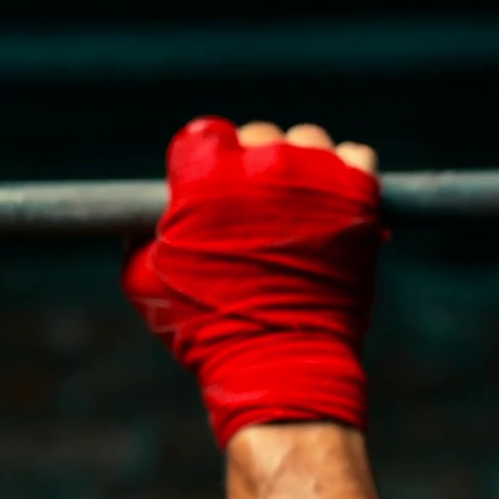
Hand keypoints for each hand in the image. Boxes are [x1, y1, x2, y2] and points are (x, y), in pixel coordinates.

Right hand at [122, 118, 386, 447]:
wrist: (278, 364)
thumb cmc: (204, 329)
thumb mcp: (142, 282)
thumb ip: (139, 238)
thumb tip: (144, 221)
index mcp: (203, 177)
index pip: (202, 134)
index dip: (201, 160)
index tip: (206, 186)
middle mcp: (261, 164)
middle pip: (255, 135)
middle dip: (248, 163)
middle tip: (249, 206)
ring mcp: (315, 176)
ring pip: (306, 140)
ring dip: (297, 164)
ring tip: (293, 204)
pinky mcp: (359, 195)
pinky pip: (356, 156)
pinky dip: (344, 173)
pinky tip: (330, 203)